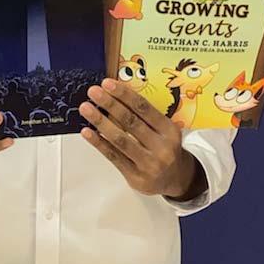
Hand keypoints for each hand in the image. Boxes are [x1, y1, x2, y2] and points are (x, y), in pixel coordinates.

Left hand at [78, 79, 206, 198]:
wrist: (177, 179)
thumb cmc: (165, 149)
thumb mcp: (163, 130)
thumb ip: (144, 116)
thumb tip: (115, 96)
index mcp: (169, 130)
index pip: (144, 108)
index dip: (124, 94)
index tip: (108, 84)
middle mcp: (161, 147)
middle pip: (131, 122)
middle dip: (110, 104)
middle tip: (94, 92)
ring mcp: (149, 163)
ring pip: (120, 139)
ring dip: (100, 122)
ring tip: (86, 109)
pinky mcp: (136, 177)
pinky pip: (113, 156)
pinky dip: (99, 143)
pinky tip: (88, 132)